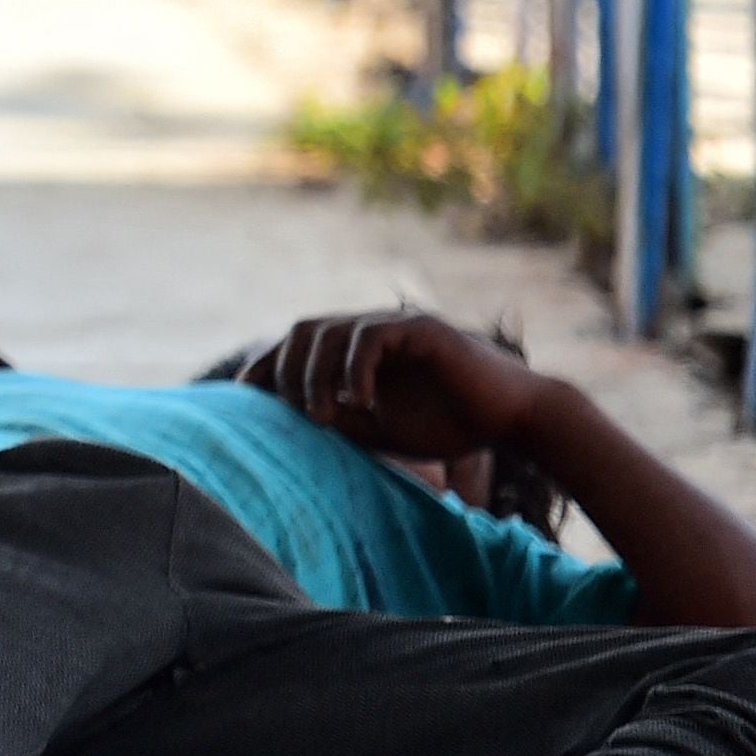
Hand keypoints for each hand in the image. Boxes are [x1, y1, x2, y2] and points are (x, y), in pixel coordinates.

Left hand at [235, 311, 548, 460]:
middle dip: (287, 373)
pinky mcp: (421, 328)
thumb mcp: (376, 430)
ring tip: (322, 416)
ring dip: (315, 375)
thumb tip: (284, 416)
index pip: (295, 347)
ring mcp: (394, 324)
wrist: (512, 421)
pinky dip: (356, 369)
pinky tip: (361, 402)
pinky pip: (371, 336)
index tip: (243, 401)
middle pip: (302, 332)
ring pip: (329, 331)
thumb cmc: (447, 426)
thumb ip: (335, 417)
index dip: (265, 369)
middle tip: (299, 415)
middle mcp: (369, 330)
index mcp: (354, 352)